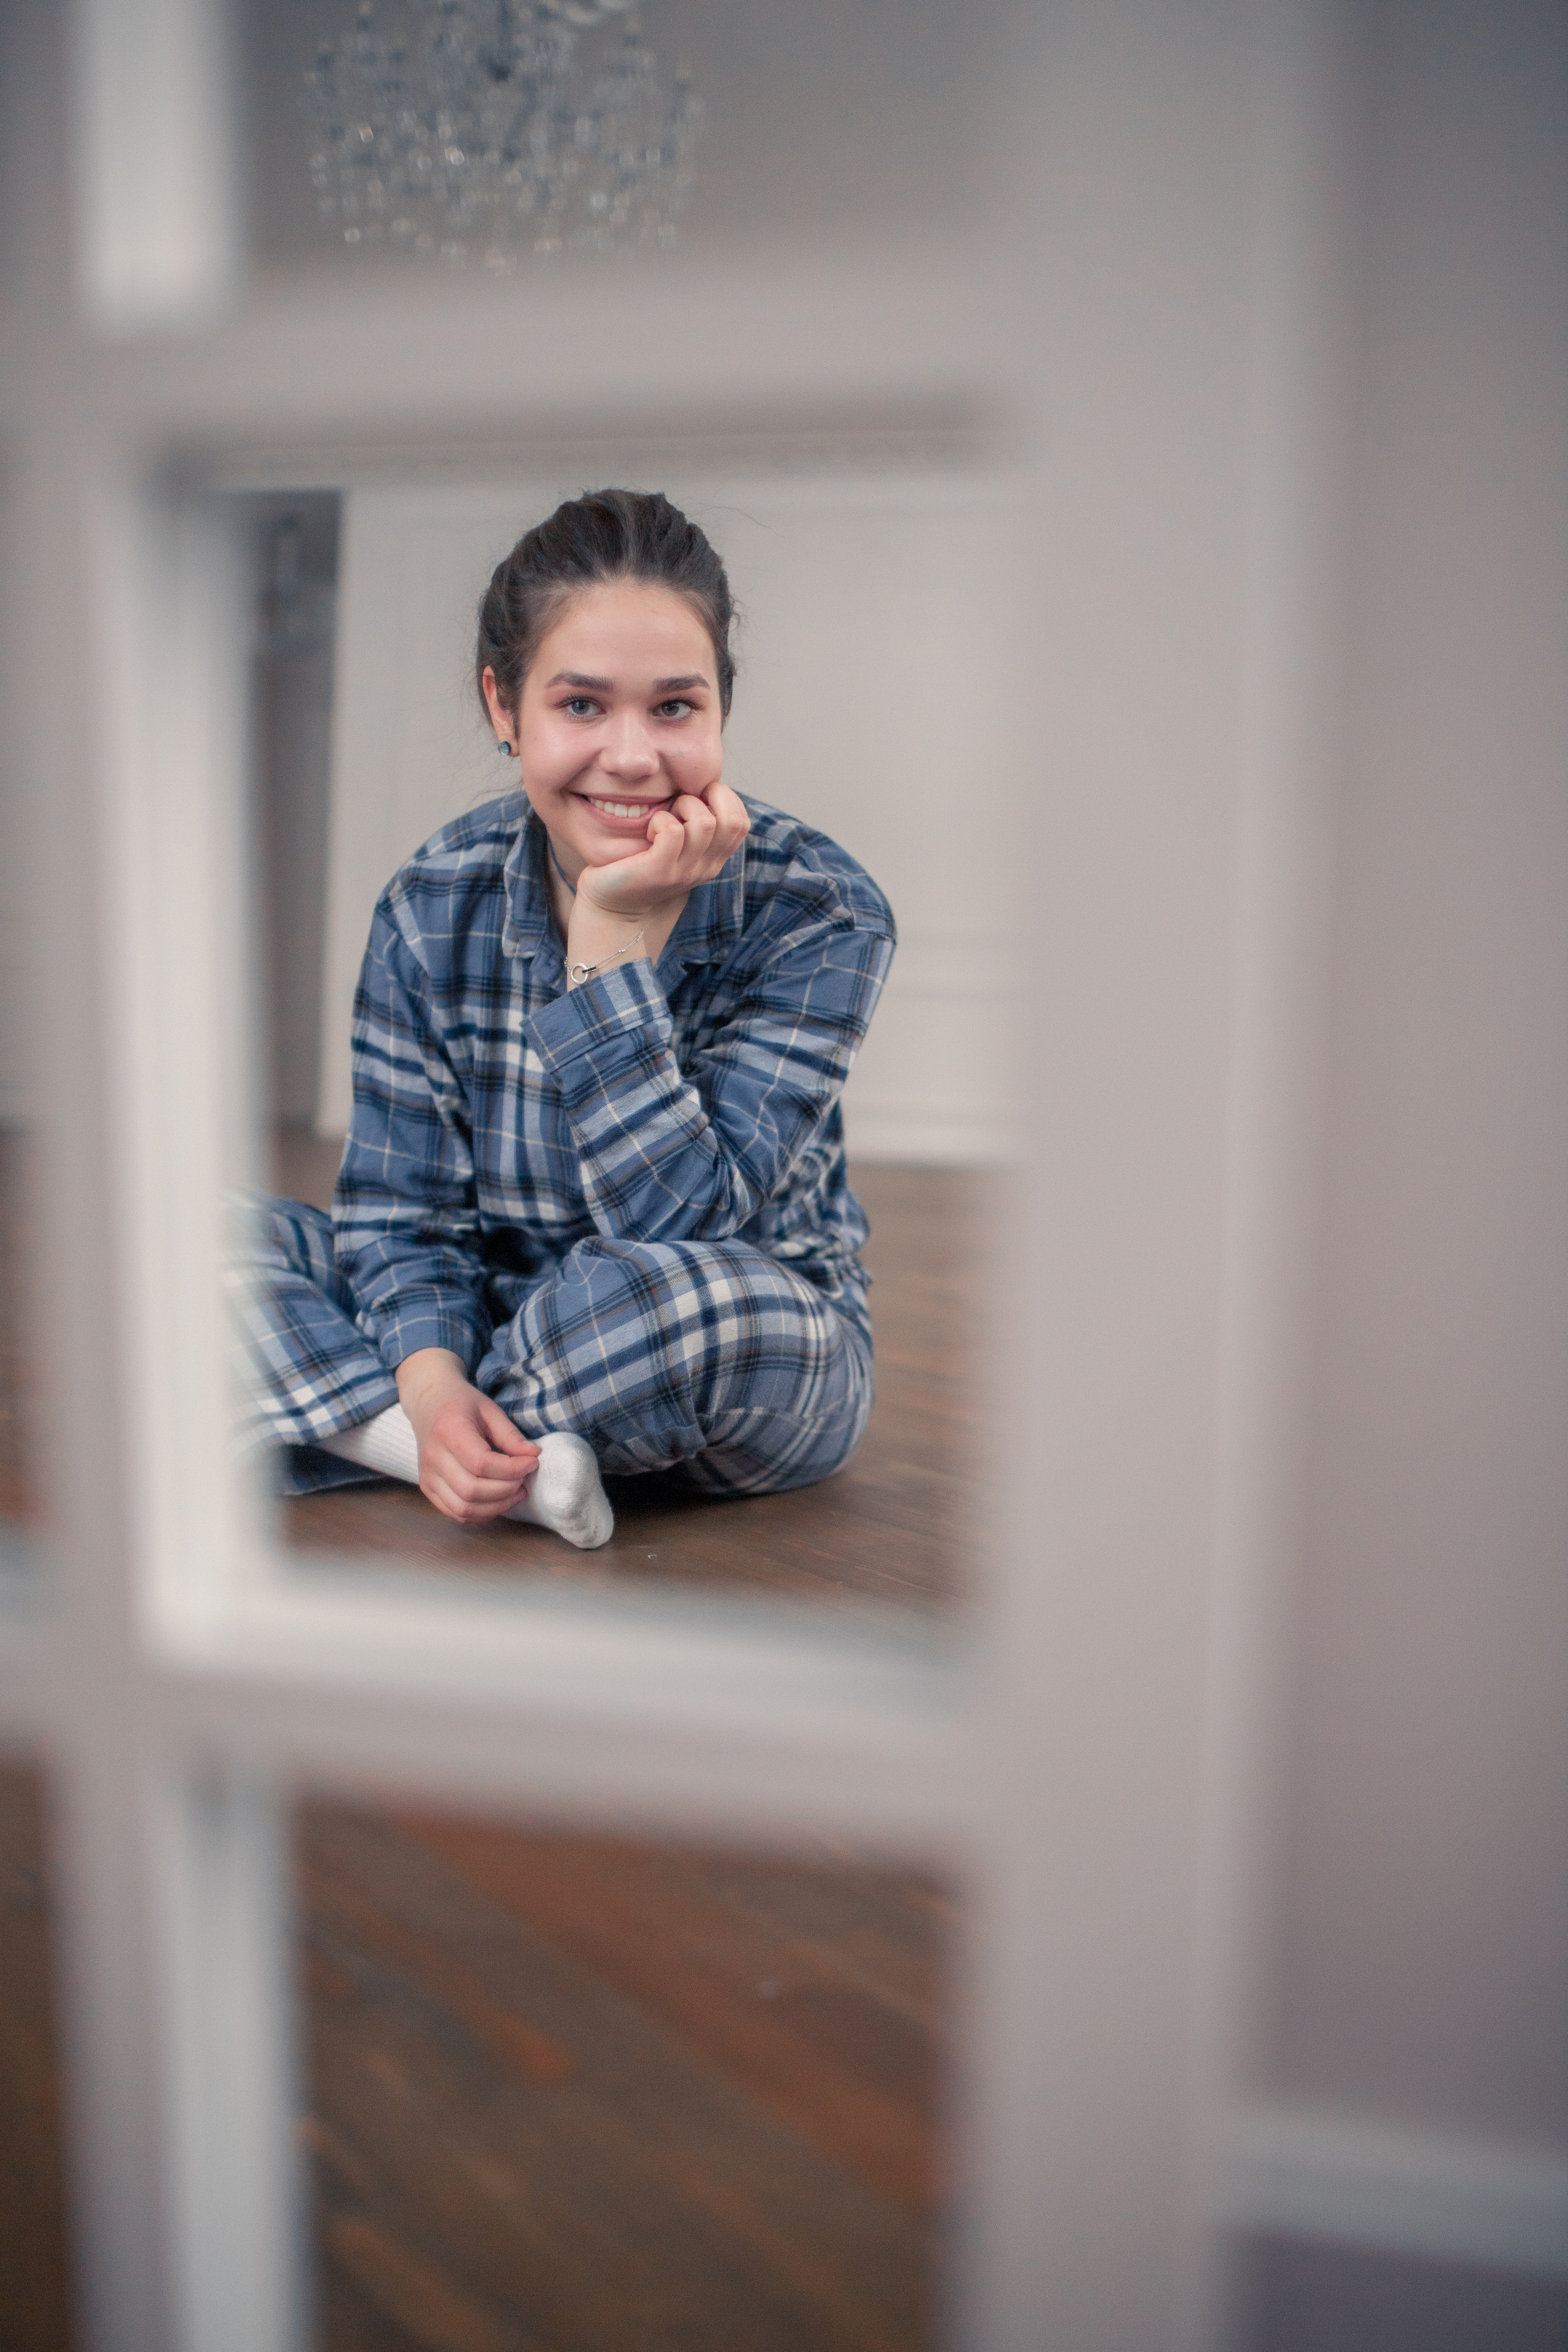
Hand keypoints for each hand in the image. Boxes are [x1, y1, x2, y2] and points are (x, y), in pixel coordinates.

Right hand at [394, 1347, 538, 1525]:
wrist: (429, 1405)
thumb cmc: (461, 1405)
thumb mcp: (489, 1410)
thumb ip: (510, 1435)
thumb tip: (533, 1455)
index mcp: (448, 1431)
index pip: (481, 1463)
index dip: (512, 1469)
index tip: (532, 1462)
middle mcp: (433, 1458)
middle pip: (472, 1490)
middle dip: (506, 1489)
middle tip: (525, 1478)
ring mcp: (427, 1477)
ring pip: (464, 1508)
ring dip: (496, 1506)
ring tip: (516, 1491)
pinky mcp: (428, 1489)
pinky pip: (456, 1513)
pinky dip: (482, 1513)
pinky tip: (499, 1499)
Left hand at [578, 778, 749, 920]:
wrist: (611, 906)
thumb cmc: (640, 864)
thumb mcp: (677, 845)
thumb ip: (694, 824)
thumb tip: (699, 782)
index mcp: (714, 860)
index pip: (742, 823)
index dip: (725, 799)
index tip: (697, 797)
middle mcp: (706, 868)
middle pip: (732, 821)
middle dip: (709, 798)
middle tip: (682, 803)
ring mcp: (685, 872)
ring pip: (704, 823)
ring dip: (682, 806)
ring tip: (663, 817)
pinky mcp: (660, 871)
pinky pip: (673, 831)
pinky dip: (660, 820)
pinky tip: (649, 831)